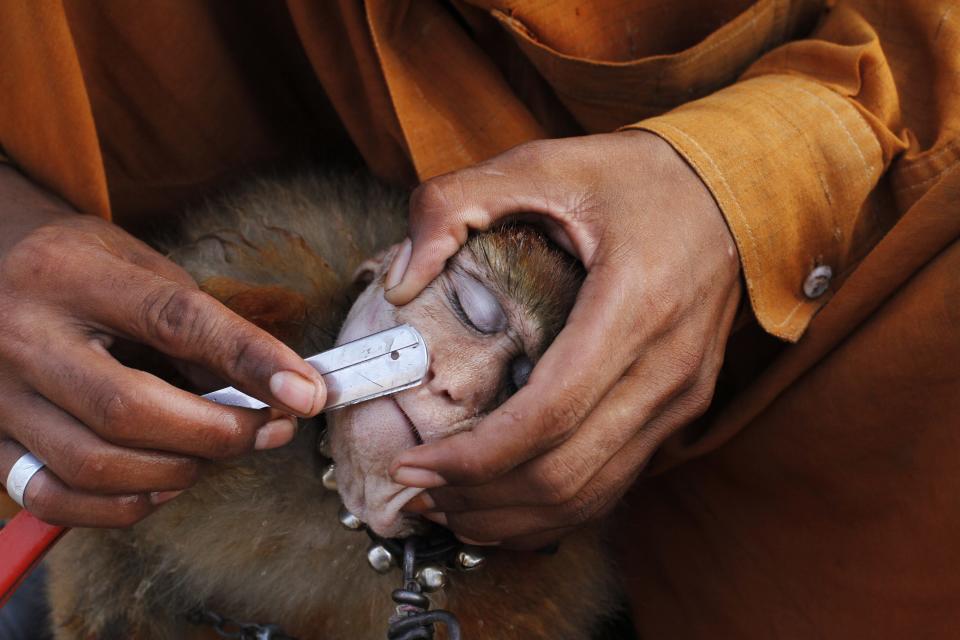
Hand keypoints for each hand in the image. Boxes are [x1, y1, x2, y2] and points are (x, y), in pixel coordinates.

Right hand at [0, 166, 324, 526]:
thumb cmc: (78, 264)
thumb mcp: (141, 268)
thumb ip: (198, 328)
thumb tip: (271, 391)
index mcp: (72, 276)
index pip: (175, 321)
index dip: (250, 360)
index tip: (307, 391)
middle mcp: (24, 335)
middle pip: (128, 409)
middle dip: (217, 433)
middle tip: (268, 430)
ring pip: (93, 464)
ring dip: (177, 472)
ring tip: (215, 451)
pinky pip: (54, 498)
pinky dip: (122, 506)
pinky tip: (160, 483)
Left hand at [386, 131, 741, 548]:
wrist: (736, 193)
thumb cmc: (639, 179)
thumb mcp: (544, 163)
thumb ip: (455, 203)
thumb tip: (398, 282)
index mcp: (635, 306)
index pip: (549, 414)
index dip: (474, 456)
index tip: (413, 463)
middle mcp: (667, 368)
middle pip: (566, 472)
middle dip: (480, 497)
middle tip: (417, 489)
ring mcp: (681, 398)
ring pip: (592, 494)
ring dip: (513, 516)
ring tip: (449, 507)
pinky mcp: (680, 410)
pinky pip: (615, 484)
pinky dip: (555, 510)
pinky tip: (505, 506)